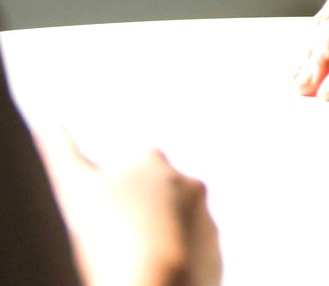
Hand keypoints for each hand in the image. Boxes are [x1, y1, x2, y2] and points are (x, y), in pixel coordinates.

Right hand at [38, 128, 220, 285]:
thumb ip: (62, 153)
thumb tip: (48, 125)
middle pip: (160, 196)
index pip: (134, 167)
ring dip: (161, 241)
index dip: (116, 192)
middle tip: (117, 243)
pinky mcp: (215, 256)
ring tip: (135, 265)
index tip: (105, 214)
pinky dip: (177, 267)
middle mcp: (188, 184)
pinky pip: (194, 259)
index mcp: (153, 162)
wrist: (154, 285)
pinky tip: (154, 277)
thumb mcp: (76, 190)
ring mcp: (205, 221)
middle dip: (142, 214)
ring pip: (179, 228)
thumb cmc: (111, 236)